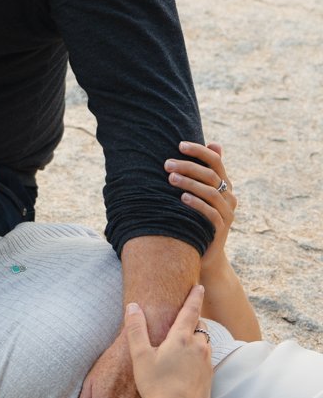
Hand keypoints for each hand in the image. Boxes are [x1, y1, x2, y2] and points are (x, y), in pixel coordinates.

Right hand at [125, 284, 211, 397]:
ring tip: (183, 347)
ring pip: (205, 345)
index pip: (191, 311)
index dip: (194, 297)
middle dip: (193, 322)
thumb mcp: (140, 356)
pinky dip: (198, 360)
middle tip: (184, 321)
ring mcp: (207, 365)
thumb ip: (136, 329)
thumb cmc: (156, 386)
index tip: (198, 287)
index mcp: (182, 338)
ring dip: (197, 342)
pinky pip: (206, 363)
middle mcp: (199, 348)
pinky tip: (186, 370)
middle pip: (200, 327)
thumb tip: (132, 306)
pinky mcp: (210, 381)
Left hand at [164, 141, 236, 275]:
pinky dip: (197, 203)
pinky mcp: (222, 229)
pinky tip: (182, 198)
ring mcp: (227, 214)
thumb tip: (214, 143)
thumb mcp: (200, 195)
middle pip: (212, 175)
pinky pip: (211, 213)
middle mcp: (229, 197)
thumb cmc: (197, 219)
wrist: (206, 254)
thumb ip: (204, 173)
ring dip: (190, 183)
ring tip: (171, 178)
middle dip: (188, 167)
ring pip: (211, 193)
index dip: (199, 151)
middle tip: (167, 164)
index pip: (216, 161)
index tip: (179, 145)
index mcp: (225, 185)